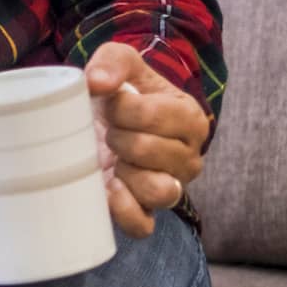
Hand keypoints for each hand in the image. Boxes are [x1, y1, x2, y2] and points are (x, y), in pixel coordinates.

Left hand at [84, 43, 209, 237]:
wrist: (107, 123)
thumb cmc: (120, 93)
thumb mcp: (121, 63)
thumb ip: (113, 61)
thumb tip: (97, 82)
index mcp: (189, 118)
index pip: (156, 116)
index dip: (122, 108)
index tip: (110, 102)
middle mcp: (188, 157)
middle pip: (152, 152)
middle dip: (119, 137)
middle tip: (108, 130)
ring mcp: (170, 187)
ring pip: (158, 191)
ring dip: (126, 173)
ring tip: (113, 158)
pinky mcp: (146, 212)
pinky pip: (142, 225)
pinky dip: (123, 210)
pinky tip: (109, 189)